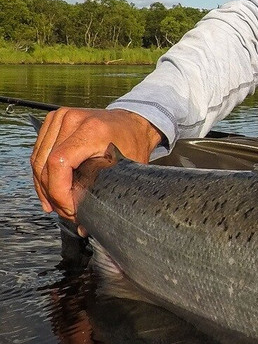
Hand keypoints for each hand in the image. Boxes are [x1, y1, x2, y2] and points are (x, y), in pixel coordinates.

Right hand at [30, 107, 162, 226]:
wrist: (132, 121)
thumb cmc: (133, 143)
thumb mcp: (127, 167)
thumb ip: (107, 192)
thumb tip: (85, 227)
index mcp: (92, 129)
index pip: (59, 163)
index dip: (58, 191)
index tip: (69, 209)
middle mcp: (72, 119)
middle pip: (45, 164)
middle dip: (53, 194)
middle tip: (67, 213)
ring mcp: (60, 117)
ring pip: (38, 160)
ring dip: (44, 188)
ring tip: (57, 206)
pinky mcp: (53, 120)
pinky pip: (38, 152)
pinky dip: (41, 174)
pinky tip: (49, 192)